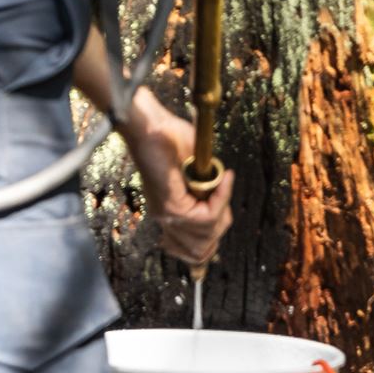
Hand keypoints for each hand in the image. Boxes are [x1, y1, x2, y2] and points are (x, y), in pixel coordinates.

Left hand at [121, 89, 233, 266]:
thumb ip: (206, 187)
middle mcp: (166, 218)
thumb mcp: (195, 167)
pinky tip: (222, 181)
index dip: (218, 227)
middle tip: (221, 193)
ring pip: (207, 234)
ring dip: (222, 212)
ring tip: (221, 187)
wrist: (150, 125)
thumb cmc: (169, 138)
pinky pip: (207, 216)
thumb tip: (220, 196)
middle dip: (221, 222)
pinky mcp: (171, 206)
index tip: (223, 197)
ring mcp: (167, 214)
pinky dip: (221, 199)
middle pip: (203, 247)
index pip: (196, 246)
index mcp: (169, 212)